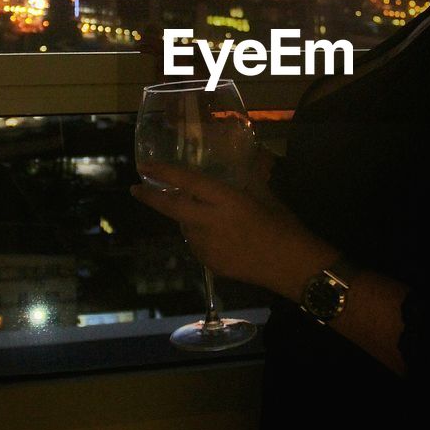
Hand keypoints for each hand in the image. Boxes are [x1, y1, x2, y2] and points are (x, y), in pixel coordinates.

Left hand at [130, 163, 337, 301]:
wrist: (292, 266)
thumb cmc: (283, 225)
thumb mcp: (264, 195)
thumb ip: (245, 181)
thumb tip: (241, 163)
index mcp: (226, 200)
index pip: (188, 182)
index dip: (163, 173)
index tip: (144, 166)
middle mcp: (210, 223)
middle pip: (172, 208)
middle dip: (151, 197)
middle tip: (136, 190)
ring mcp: (207, 247)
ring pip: (185, 228)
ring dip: (185, 218)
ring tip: (202, 214)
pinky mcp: (211, 265)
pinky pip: (197, 245)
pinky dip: (200, 236)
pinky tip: (219, 237)